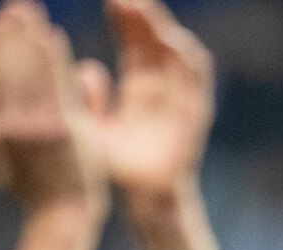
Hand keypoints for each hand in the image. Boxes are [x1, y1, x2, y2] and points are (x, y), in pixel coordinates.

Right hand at [0, 0, 106, 211]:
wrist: (63, 216)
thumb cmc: (36, 195)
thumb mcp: (6, 170)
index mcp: (1, 130)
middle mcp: (15, 125)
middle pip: (9, 70)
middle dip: (9, 37)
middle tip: (12, 7)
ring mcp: (39, 127)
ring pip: (30, 74)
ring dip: (28, 40)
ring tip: (30, 12)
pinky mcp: (63, 129)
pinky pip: (57, 87)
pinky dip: (54, 60)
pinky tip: (54, 37)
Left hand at [83, 0, 214, 202]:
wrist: (144, 198)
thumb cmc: (118, 168)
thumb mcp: (93, 129)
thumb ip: (88, 101)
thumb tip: (86, 69)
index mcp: (139, 87)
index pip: (134, 43)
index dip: (125, 20)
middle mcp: (162, 88)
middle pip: (155, 41)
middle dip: (142, 16)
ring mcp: (180, 98)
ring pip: (176, 53)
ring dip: (162, 29)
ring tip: (143, 9)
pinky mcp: (193, 111)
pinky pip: (195, 79)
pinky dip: (188, 59)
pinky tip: (172, 41)